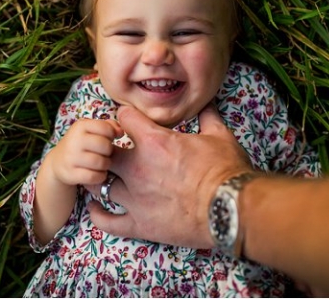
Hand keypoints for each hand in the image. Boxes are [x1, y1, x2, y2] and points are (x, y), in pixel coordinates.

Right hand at [46, 118, 121, 186]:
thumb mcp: (92, 130)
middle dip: (109, 151)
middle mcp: (74, 139)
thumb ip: (109, 126)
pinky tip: (98, 173)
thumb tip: (120, 132)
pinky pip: (94, 176)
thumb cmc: (82, 143)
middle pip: (105, 146)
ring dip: (105, 165)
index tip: (107, 138)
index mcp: (80, 125)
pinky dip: (100, 176)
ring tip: (101, 163)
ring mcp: (70, 157)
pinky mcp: (69, 174)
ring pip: (100, 163)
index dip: (111, 135)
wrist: (58, 162)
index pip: (106, 128)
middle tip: (104, 153)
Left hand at [87, 104, 251, 247]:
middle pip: (103, 151)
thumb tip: (208, 104)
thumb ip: (208, 118)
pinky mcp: (139, 224)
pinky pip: (107, 221)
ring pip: (99, 185)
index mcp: (154, 141)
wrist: (231, 209)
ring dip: (102, 179)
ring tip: (106, 177)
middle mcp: (137, 167)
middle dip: (106, 148)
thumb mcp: (219, 137)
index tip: (130, 121)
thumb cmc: (226, 171)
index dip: (126, 117)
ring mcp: (135, 198)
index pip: (124, 117)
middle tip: (116, 151)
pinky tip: (97, 208)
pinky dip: (98, 214)